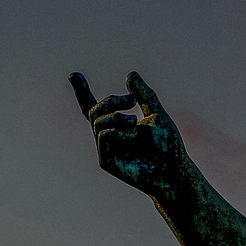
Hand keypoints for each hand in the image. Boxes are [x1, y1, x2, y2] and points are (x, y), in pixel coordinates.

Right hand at [70, 70, 188, 196]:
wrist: (171, 170)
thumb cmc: (167, 146)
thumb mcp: (156, 112)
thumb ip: (143, 94)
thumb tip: (130, 74)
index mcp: (118, 126)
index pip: (95, 108)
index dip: (82, 92)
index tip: (73, 75)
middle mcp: (109, 137)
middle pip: (95, 111)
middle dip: (111, 101)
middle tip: (132, 101)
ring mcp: (106, 150)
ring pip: (98, 122)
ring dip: (116, 117)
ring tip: (134, 122)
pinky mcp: (106, 161)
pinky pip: (103, 136)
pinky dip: (118, 131)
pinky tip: (133, 136)